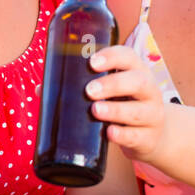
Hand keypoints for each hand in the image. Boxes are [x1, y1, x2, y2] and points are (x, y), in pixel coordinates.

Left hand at [86, 45, 166, 161]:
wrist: (152, 135)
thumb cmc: (124, 105)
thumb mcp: (112, 91)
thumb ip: (83, 85)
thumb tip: (41, 88)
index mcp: (136, 72)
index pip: (129, 57)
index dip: (112, 57)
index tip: (92, 62)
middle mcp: (149, 91)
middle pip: (138, 81)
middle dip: (113, 84)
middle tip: (89, 90)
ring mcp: (152, 115)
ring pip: (139, 111)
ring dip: (116, 110)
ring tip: (96, 110)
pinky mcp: (149, 138)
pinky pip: (137, 136)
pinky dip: (122, 135)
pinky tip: (109, 133)